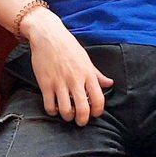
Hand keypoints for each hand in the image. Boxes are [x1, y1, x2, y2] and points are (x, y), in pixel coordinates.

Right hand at [25, 10, 113, 125]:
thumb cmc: (68, 46)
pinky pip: (49, 106)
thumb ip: (97, 74)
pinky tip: (54, 107)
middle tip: (80, 121)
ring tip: (67, 113)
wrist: (47, 35)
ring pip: (66, 111)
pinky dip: (52, 111)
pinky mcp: (45, 84)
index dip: (98, 111)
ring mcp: (59, 82)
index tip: (94, 114)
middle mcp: (75, 79)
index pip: (99, 99)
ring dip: (67, 116)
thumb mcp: (86, 58)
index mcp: (88, 73)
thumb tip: (110, 83)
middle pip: (83, 109)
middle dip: (83, 120)